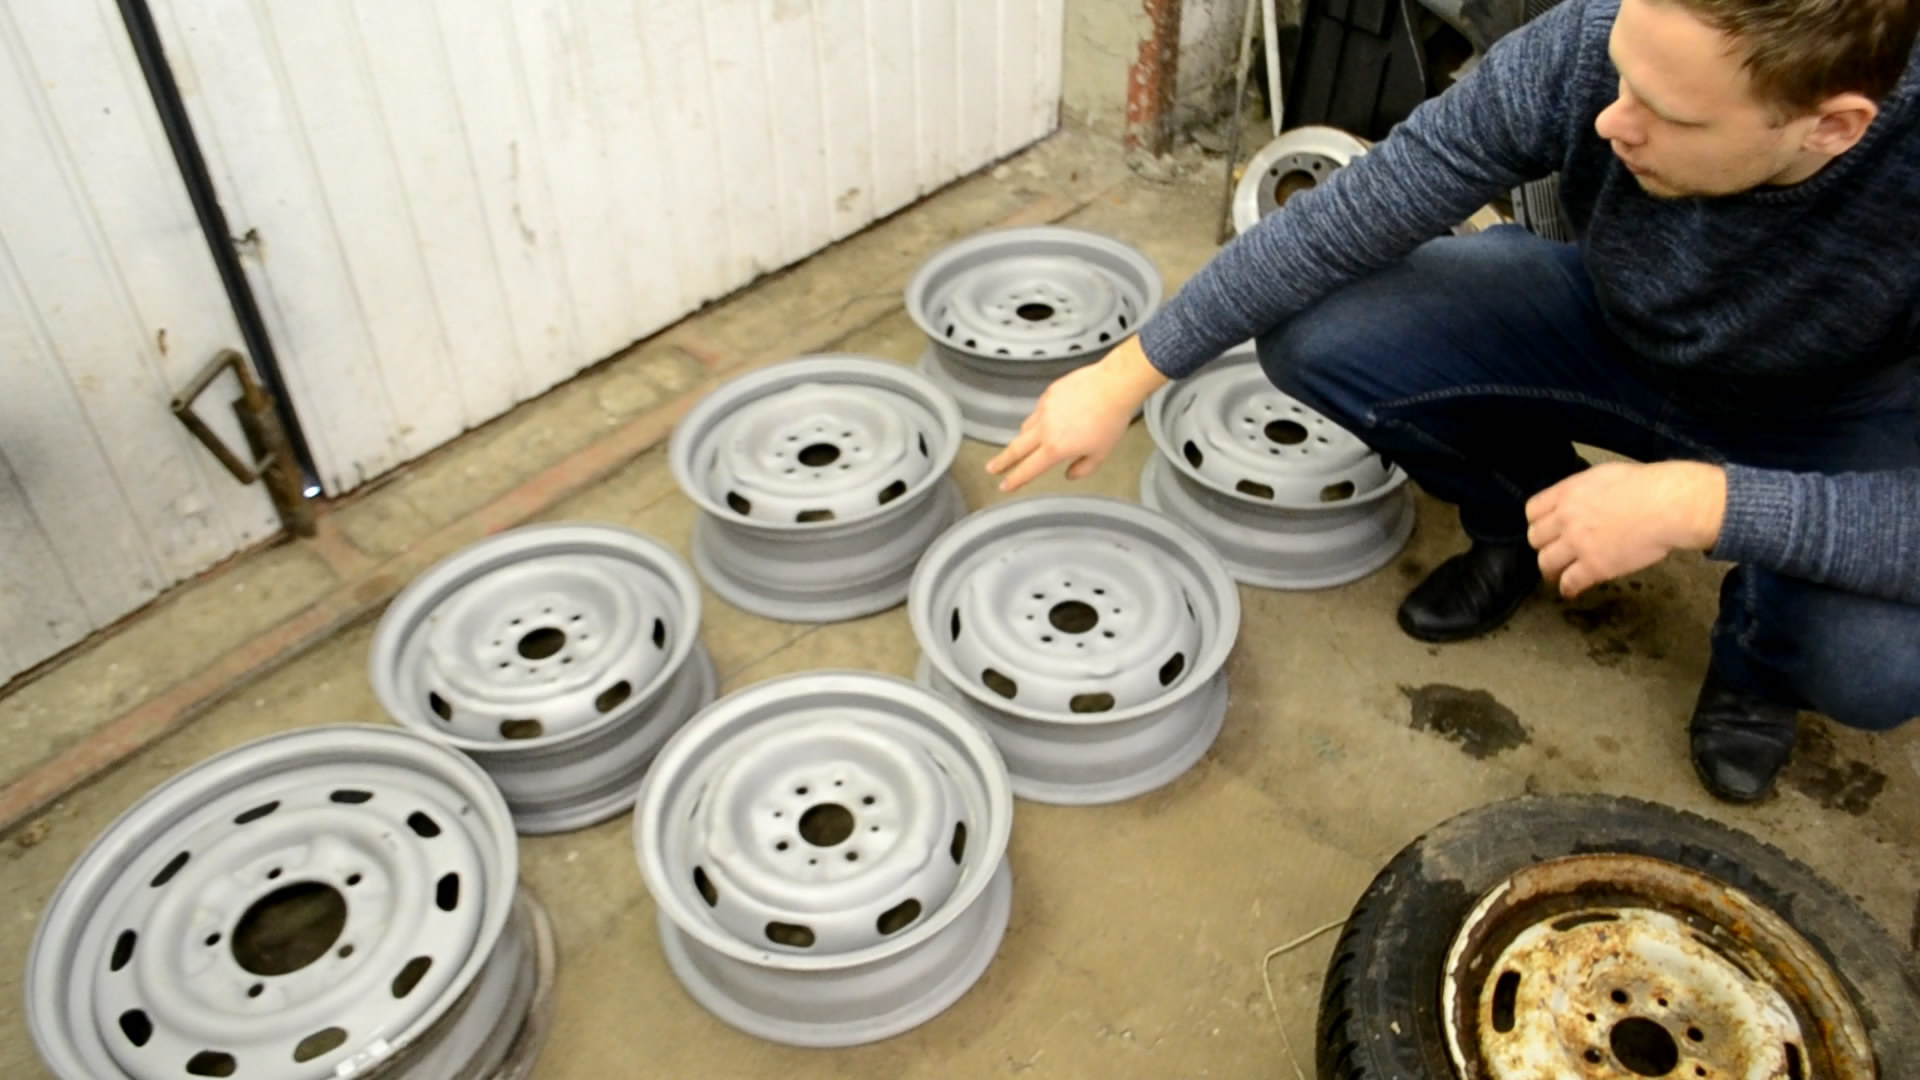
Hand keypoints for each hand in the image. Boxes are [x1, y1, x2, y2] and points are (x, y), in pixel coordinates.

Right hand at [986, 336, 1168, 491]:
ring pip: (1026, 428)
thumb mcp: (1101, 453)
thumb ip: (1083, 469)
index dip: (1015, 480)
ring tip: (1025, 445)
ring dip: (1023, 439)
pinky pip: (1037, 411)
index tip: (1004, 486)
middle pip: (1016, 449)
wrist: (1113, 385)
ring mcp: (1044, 409)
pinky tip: (1050, 420)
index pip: (1029, 469)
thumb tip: (1069, 474)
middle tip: (991, 468)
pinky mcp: (1049, 393)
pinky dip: (1039, 420)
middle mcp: (1044, 429)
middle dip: (1002, 461)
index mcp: (1055, 448)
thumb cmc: (1110, 420)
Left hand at [1525, 461, 1726, 597]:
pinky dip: (1568, 588)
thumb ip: (1582, 491)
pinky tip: (1571, 590)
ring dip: (1551, 570)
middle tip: (1553, 552)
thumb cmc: (1646, 486)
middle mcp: (1565, 518)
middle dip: (1544, 546)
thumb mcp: (1603, 475)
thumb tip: (1579, 499)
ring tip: (1558, 574)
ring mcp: (1577, 544)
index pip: (1532, 511)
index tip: (1546, 530)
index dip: (1538, 523)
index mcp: (1567, 493)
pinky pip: (1569, 582)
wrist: (1667, 505)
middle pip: (1535, 538)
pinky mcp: (1593, 566)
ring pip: (1546, 563)